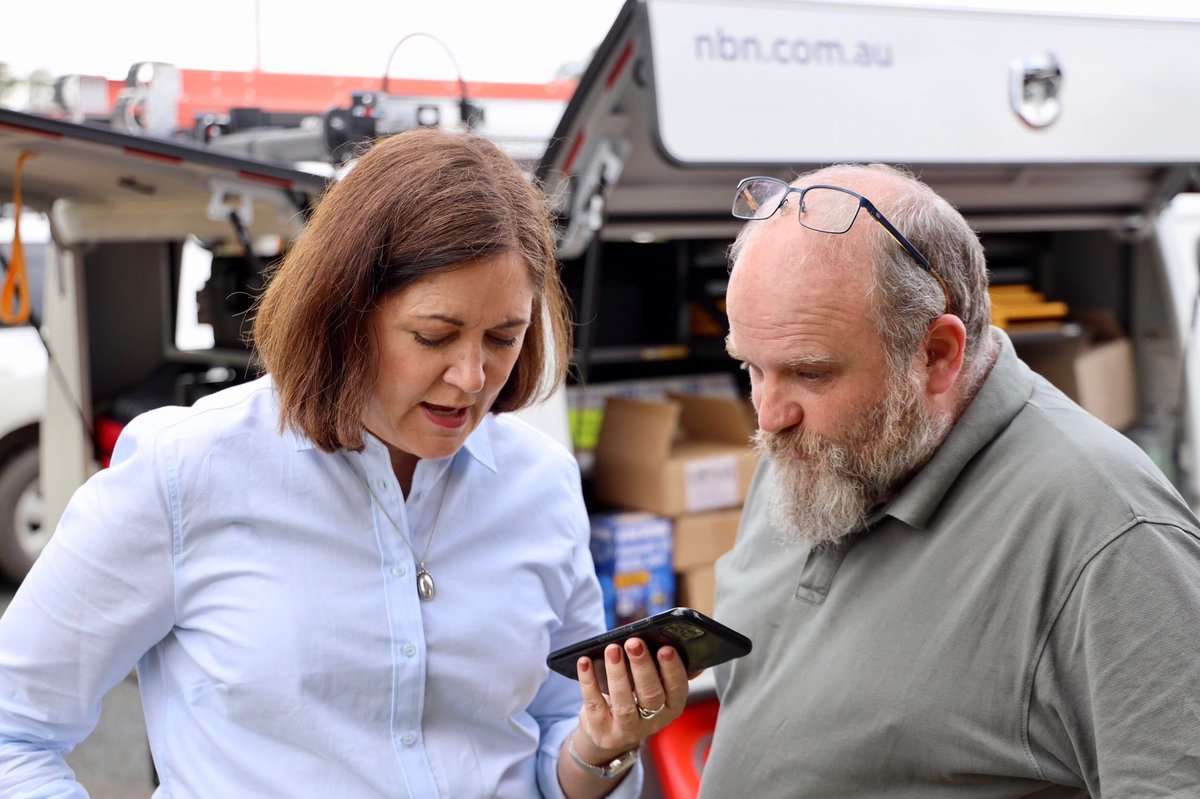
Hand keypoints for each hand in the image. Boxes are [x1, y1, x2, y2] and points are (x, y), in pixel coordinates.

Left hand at [572, 637, 688, 762]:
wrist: (608, 730)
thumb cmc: (635, 697)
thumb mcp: (654, 686)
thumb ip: (662, 668)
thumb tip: (674, 642)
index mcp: (671, 706)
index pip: (677, 689)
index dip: (673, 670)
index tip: (666, 648)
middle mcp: (653, 721)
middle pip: (651, 696)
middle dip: (642, 667)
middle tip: (634, 643)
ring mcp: (626, 730)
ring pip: (623, 704)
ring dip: (617, 674)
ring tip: (612, 649)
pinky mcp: (602, 731)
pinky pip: (594, 705)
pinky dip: (588, 682)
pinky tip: (585, 662)